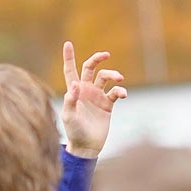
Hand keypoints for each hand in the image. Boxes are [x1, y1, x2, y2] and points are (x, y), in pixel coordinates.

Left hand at [61, 44, 126, 158]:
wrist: (87, 146)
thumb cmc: (74, 132)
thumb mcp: (69, 116)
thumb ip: (71, 100)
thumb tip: (75, 83)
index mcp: (73, 91)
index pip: (70, 70)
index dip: (68, 57)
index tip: (68, 43)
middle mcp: (85, 90)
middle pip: (91, 68)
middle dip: (97, 59)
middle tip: (105, 55)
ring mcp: (97, 96)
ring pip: (105, 78)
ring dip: (113, 75)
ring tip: (119, 78)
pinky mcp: (108, 104)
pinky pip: (115, 92)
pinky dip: (120, 90)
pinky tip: (123, 94)